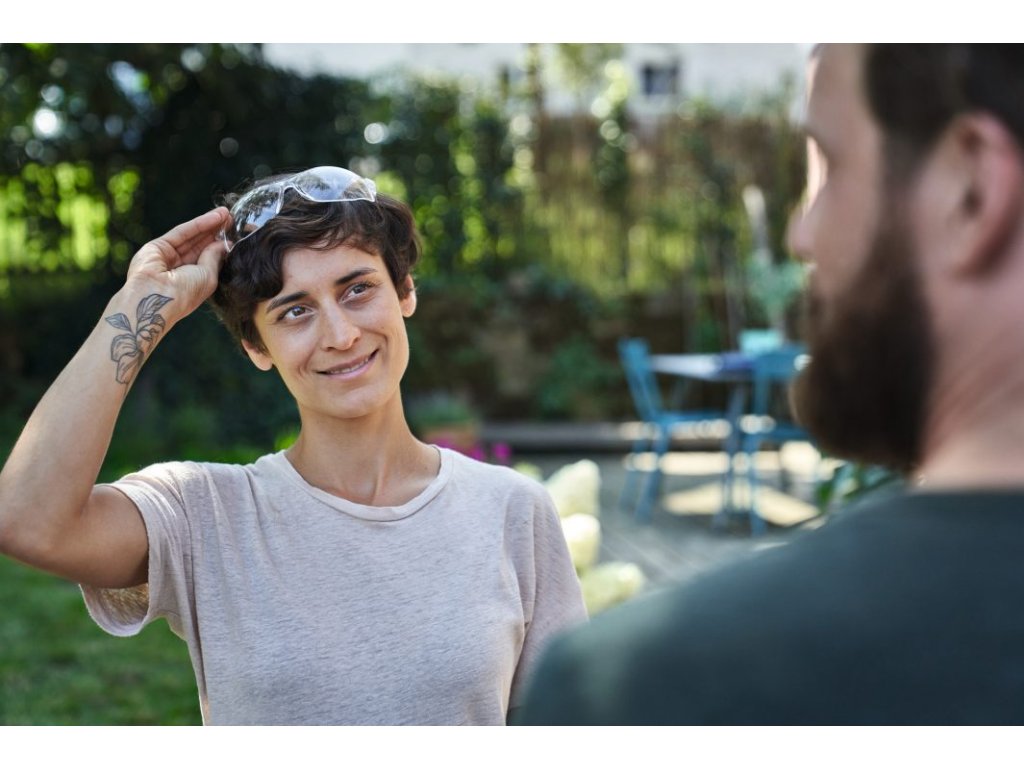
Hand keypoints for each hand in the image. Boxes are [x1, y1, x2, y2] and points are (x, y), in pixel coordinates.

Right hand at [124, 207, 231, 321]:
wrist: (156, 298)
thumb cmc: (185, 294)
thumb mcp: (208, 276)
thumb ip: (214, 257)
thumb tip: (223, 243)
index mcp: (192, 282)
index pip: (209, 259)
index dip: (221, 245)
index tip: (235, 233)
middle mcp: (179, 270)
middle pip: (201, 246)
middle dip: (216, 232)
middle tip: (233, 219)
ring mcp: (167, 257)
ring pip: (192, 237)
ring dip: (210, 225)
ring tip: (226, 214)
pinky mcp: (157, 246)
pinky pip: (182, 232)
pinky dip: (199, 223)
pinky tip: (215, 216)